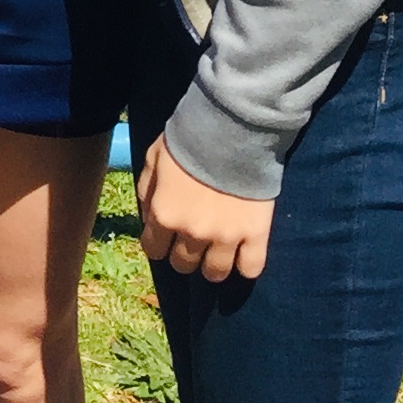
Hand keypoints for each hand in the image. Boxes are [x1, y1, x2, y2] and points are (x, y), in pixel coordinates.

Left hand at [137, 136, 273, 282]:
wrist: (232, 128)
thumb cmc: (189, 140)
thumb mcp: (154, 157)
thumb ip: (146, 190)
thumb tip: (148, 216)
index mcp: (165, 214)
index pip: (153, 250)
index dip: (157, 242)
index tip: (164, 236)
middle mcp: (192, 233)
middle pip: (183, 266)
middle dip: (183, 253)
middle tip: (192, 239)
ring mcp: (226, 237)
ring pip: (215, 274)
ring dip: (212, 265)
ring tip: (216, 251)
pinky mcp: (255, 235)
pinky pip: (251, 269)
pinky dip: (246, 266)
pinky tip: (242, 254)